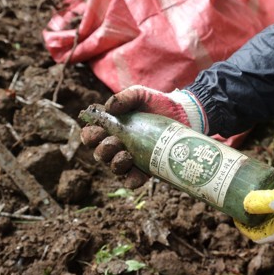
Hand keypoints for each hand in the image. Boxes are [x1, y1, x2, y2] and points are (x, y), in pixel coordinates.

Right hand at [80, 85, 205, 187]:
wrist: (183, 113)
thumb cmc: (157, 103)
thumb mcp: (140, 94)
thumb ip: (124, 97)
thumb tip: (108, 107)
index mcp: (111, 127)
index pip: (91, 135)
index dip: (90, 136)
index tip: (99, 131)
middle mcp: (117, 145)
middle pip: (100, 154)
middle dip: (103, 150)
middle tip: (115, 142)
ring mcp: (131, 158)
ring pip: (114, 168)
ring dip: (115, 164)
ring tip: (126, 155)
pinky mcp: (146, 168)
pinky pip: (133, 180)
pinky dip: (131, 180)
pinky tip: (135, 175)